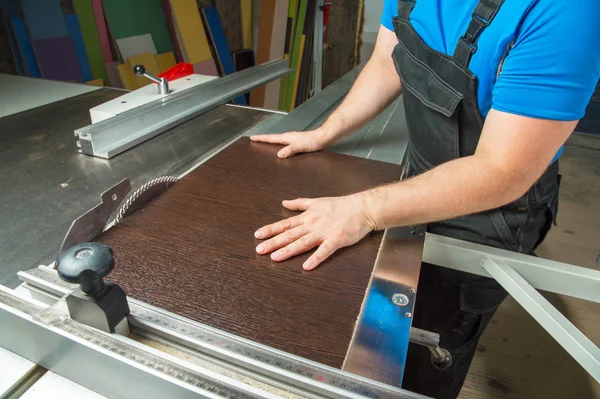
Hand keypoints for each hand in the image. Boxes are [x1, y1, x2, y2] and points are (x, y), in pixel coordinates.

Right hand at [250, 129, 326, 158]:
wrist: (323, 138)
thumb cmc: (312, 142)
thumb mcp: (300, 147)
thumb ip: (290, 150)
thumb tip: (279, 155)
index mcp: (286, 138)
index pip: (270, 138)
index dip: (261, 138)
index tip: (252, 137)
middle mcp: (288, 137)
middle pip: (272, 138)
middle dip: (263, 140)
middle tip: (255, 141)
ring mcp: (292, 140)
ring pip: (278, 141)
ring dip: (271, 142)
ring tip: (264, 146)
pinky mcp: (297, 143)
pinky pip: (284, 144)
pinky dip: (279, 146)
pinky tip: (281, 150)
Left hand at [254, 194, 375, 269]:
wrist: (362, 208)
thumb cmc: (340, 205)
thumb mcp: (316, 201)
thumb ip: (299, 204)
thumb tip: (284, 202)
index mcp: (308, 216)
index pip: (285, 224)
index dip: (271, 230)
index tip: (258, 235)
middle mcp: (312, 224)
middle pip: (290, 234)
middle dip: (274, 242)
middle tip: (259, 250)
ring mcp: (324, 232)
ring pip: (303, 242)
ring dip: (289, 250)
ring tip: (275, 258)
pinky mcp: (336, 240)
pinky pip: (325, 250)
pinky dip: (316, 258)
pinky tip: (307, 266)